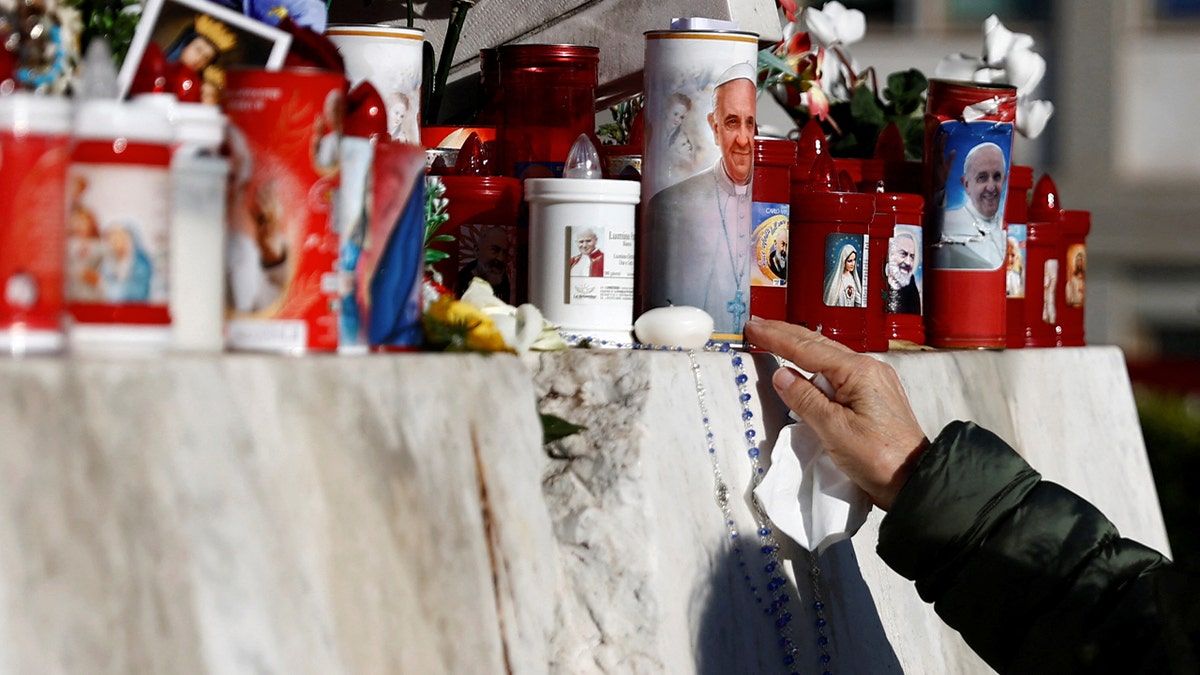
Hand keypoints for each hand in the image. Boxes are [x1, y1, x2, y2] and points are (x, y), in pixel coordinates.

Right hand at [744, 317, 928, 509]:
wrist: (913, 479)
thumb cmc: (877, 457)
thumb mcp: (834, 429)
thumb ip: (805, 399)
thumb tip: (781, 375)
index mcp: (858, 372)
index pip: (807, 350)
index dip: (776, 338)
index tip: (753, 327)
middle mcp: (868, 368)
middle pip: (819, 345)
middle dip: (786, 334)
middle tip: (758, 325)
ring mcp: (874, 380)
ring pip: (829, 356)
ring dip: (800, 347)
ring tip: (775, 338)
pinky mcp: (875, 394)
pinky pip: (838, 370)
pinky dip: (816, 364)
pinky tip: (806, 365)